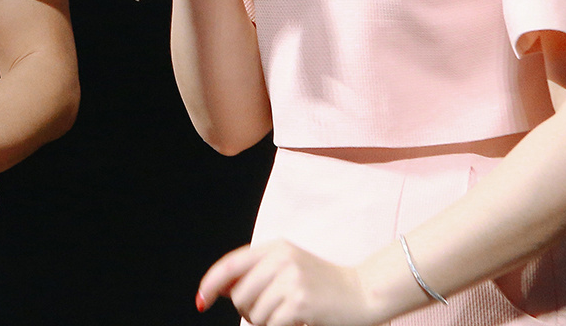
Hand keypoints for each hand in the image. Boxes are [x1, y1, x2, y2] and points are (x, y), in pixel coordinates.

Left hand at [197, 239, 377, 325]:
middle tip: (270, 315)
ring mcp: (291, 280)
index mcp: (276, 248)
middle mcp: (281, 259)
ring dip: (266, 324)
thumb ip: (258, 273)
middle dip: (247, 313)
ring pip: (254, 314)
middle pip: (239, 296)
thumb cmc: (325, 286)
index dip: (211, 283)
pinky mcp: (300, 302)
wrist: (364, 292)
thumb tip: (222, 289)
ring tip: (288, 318)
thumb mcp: (290, 267)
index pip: (230, 264)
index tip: (201, 300)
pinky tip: (296, 323)